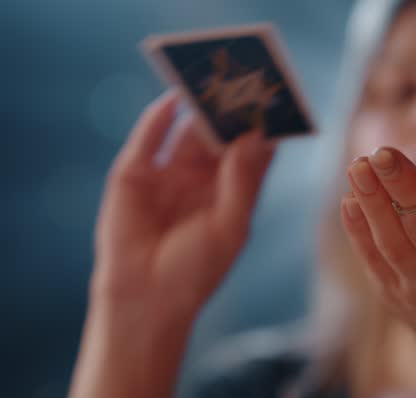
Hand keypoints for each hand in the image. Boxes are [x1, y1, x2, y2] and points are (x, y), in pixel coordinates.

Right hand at [66, 91, 276, 397]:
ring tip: (212, 79)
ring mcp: (169, 172)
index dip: (263, 124)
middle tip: (245, 77)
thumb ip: (242, 180)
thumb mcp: (230, 225)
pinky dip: (159, 116)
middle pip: (220, 132)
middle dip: (231, 107)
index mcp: (233, 190)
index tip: (277, 98)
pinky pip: (148, 138)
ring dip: (197, 105)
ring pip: (186, 129)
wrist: (147, 298)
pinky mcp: (136, 174)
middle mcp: (203, 176)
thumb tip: (253, 135)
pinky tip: (174, 98)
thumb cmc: (197, 269)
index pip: (252, 148)